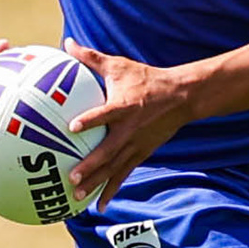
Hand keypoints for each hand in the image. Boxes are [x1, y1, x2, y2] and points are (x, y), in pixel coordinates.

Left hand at [66, 43, 195, 208]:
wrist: (181, 97)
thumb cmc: (146, 79)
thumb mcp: (120, 65)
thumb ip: (91, 58)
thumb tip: (66, 42)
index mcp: (123, 107)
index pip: (104, 114)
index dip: (89, 120)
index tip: (72, 127)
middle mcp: (130, 129)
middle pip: (108, 151)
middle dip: (91, 165)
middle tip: (71, 176)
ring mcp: (136, 145)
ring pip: (114, 168)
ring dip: (96, 182)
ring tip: (77, 195)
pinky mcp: (141, 154)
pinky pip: (123, 174)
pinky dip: (111, 190)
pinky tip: (98, 205)